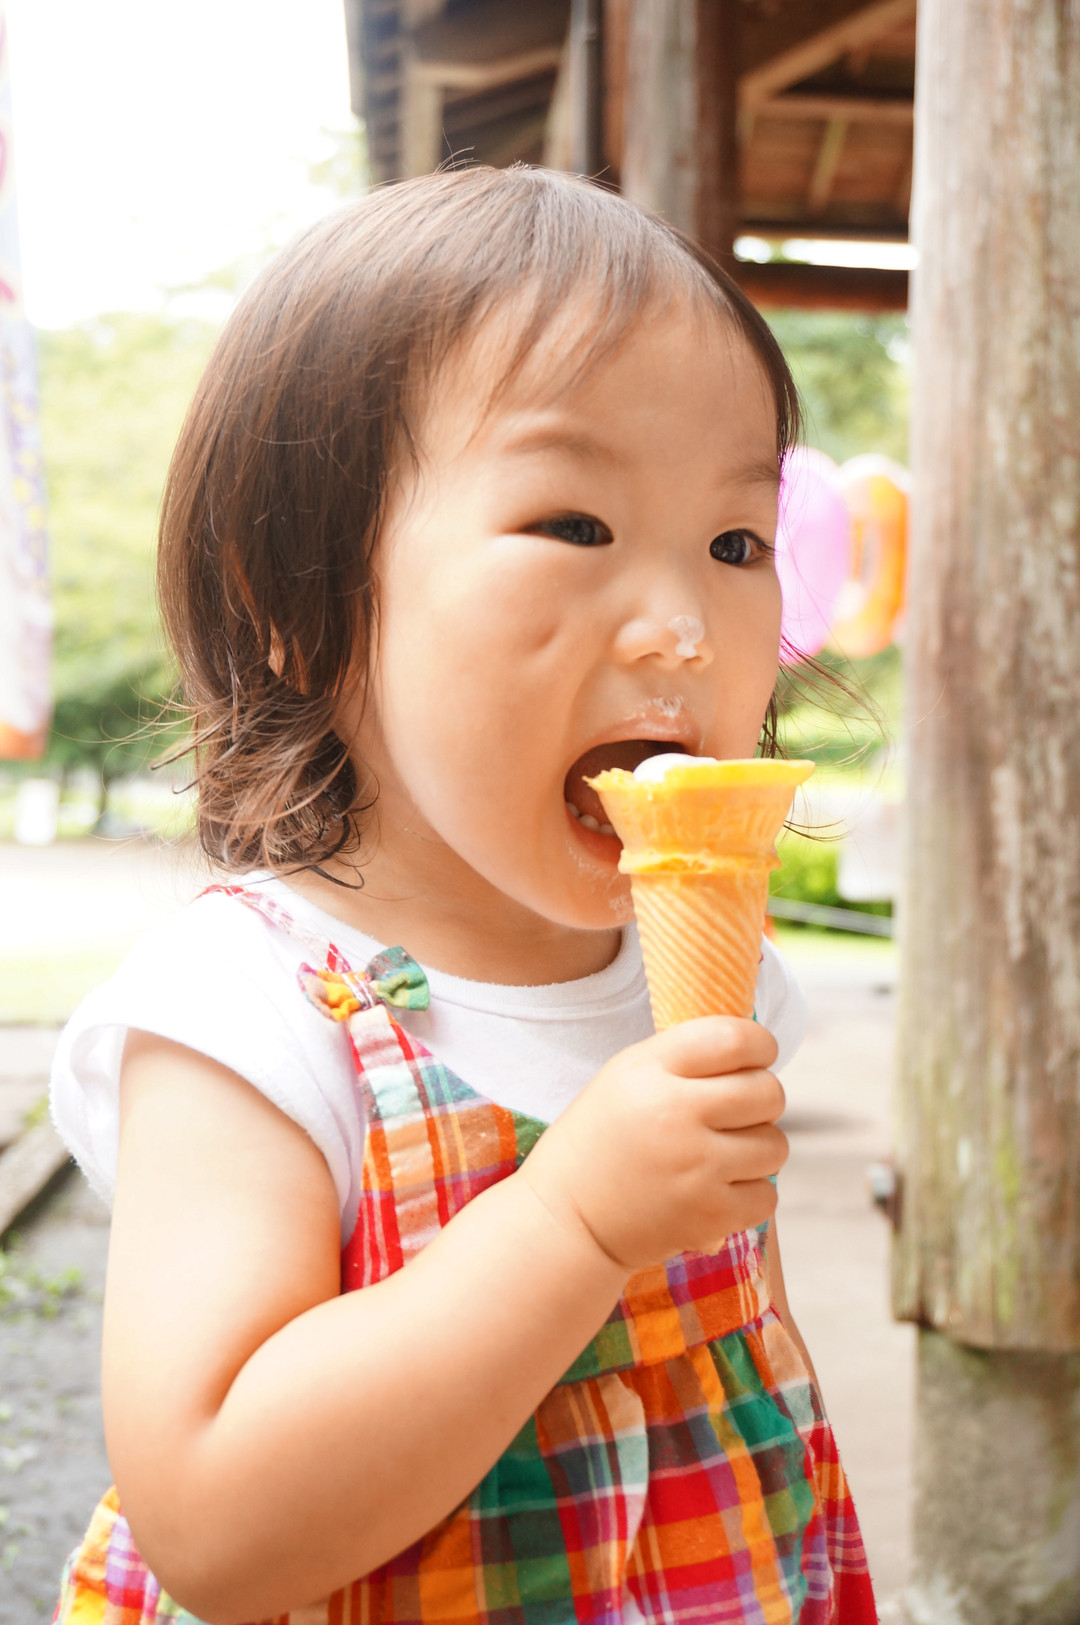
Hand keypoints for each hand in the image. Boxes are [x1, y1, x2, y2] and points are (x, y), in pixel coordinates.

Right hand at [519, 1017, 786, 1269]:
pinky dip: (750, 1194)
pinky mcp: (709, 1216)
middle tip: (738, 1111)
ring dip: (759, 1147)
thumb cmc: (604, 1138)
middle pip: (768, 1091)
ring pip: (776, 1144)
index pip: (735, 1038)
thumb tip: (759, 1049)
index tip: (757, 1056)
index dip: (760, 1044)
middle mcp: (675, 1113)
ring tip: (723, 1153)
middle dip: (762, 1098)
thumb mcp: (626, 1075)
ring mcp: (696, 1167)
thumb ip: (687, 1055)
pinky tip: (718, 1189)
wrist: (567, 1218)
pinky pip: (767, 1195)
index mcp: (649, 1069)